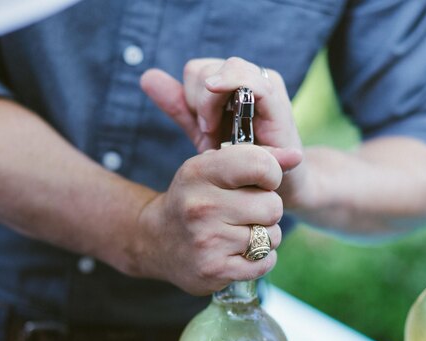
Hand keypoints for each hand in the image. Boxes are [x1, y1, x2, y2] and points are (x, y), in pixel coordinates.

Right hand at [132, 144, 283, 294]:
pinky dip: (260, 259)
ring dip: (264, 236)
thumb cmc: (195, 198)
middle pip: (272, 206)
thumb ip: (256, 157)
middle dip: (268, 210)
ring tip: (241, 232)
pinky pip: (264, 263)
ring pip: (271, 236)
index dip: (271, 174)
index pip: (260, 166)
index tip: (262, 181)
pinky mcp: (215, 270)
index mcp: (200, 173)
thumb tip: (296, 156)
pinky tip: (241, 252)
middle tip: (247, 212)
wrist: (156, 240)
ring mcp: (207, 241)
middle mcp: (201, 206)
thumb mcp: (214, 169)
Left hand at [140, 57, 307, 208]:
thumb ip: (180, 107)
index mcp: (228, 83)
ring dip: (214, 98)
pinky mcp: (278, 100)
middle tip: (206, 130)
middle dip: (198, 99)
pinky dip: (234, 89)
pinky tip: (220, 111)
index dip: (189, 95)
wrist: (273, 187)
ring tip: (214, 129)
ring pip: (230, 68)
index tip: (198, 127)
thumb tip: (147, 76)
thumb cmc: (241, 163)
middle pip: (207, 68)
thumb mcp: (204, 133)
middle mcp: (247, 79)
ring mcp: (265, 85)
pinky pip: (254, 82)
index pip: (196, 70)